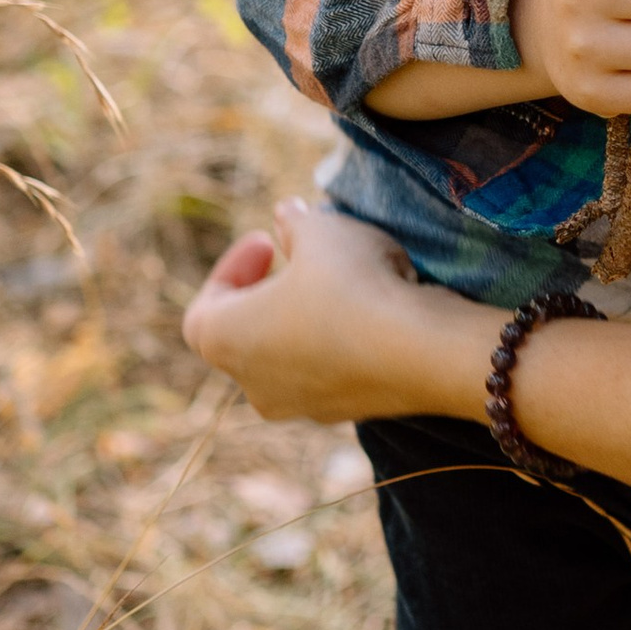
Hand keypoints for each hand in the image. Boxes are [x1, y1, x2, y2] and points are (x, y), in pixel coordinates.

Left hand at [181, 198, 492, 423]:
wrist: (425, 351)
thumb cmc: (356, 286)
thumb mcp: (321, 232)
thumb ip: (295, 223)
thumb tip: (287, 216)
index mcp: (224, 340)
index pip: (205, 308)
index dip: (233, 267)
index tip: (269, 240)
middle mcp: (252, 384)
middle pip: (247, 333)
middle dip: (271, 291)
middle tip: (302, 257)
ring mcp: (299, 406)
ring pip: (290, 355)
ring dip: (307, 316)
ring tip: (344, 279)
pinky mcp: (345, 412)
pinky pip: (332, 371)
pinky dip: (342, 340)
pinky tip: (377, 310)